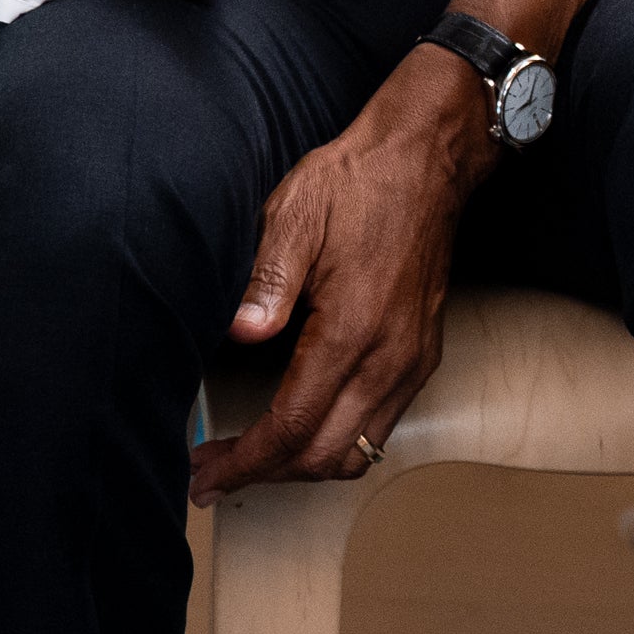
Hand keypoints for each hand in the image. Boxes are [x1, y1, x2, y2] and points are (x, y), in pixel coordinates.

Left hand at [186, 51, 490, 501]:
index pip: (293, 427)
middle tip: (216, 471)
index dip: (243, 462)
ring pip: (359, 451)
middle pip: (325, 457)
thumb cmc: (359, 182)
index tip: (205, 476)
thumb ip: (264, 282)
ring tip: (256, 454)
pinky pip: (383, 424)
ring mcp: (414, 358)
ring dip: (304, 464)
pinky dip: (339, 440)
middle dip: (266, 473)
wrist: (428, 157)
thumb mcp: (294, 217)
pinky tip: (307, 422)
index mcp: (353, 330)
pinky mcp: (424, 351)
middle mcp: (390, 356)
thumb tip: (237, 335)